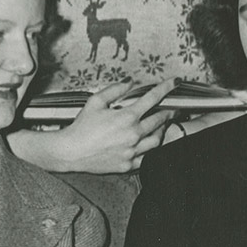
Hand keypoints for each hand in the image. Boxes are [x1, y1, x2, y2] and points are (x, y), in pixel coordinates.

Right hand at [17, 80, 174, 173]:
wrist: (71, 152)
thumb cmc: (81, 127)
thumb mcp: (95, 101)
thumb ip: (115, 90)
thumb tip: (129, 82)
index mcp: (126, 117)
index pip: (153, 98)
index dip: (166, 87)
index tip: (175, 82)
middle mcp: (133, 134)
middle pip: (159, 120)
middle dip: (168, 112)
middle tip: (171, 109)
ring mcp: (132, 151)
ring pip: (158, 140)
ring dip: (162, 130)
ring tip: (162, 126)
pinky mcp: (128, 165)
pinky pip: (148, 158)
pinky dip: (152, 150)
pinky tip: (150, 145)